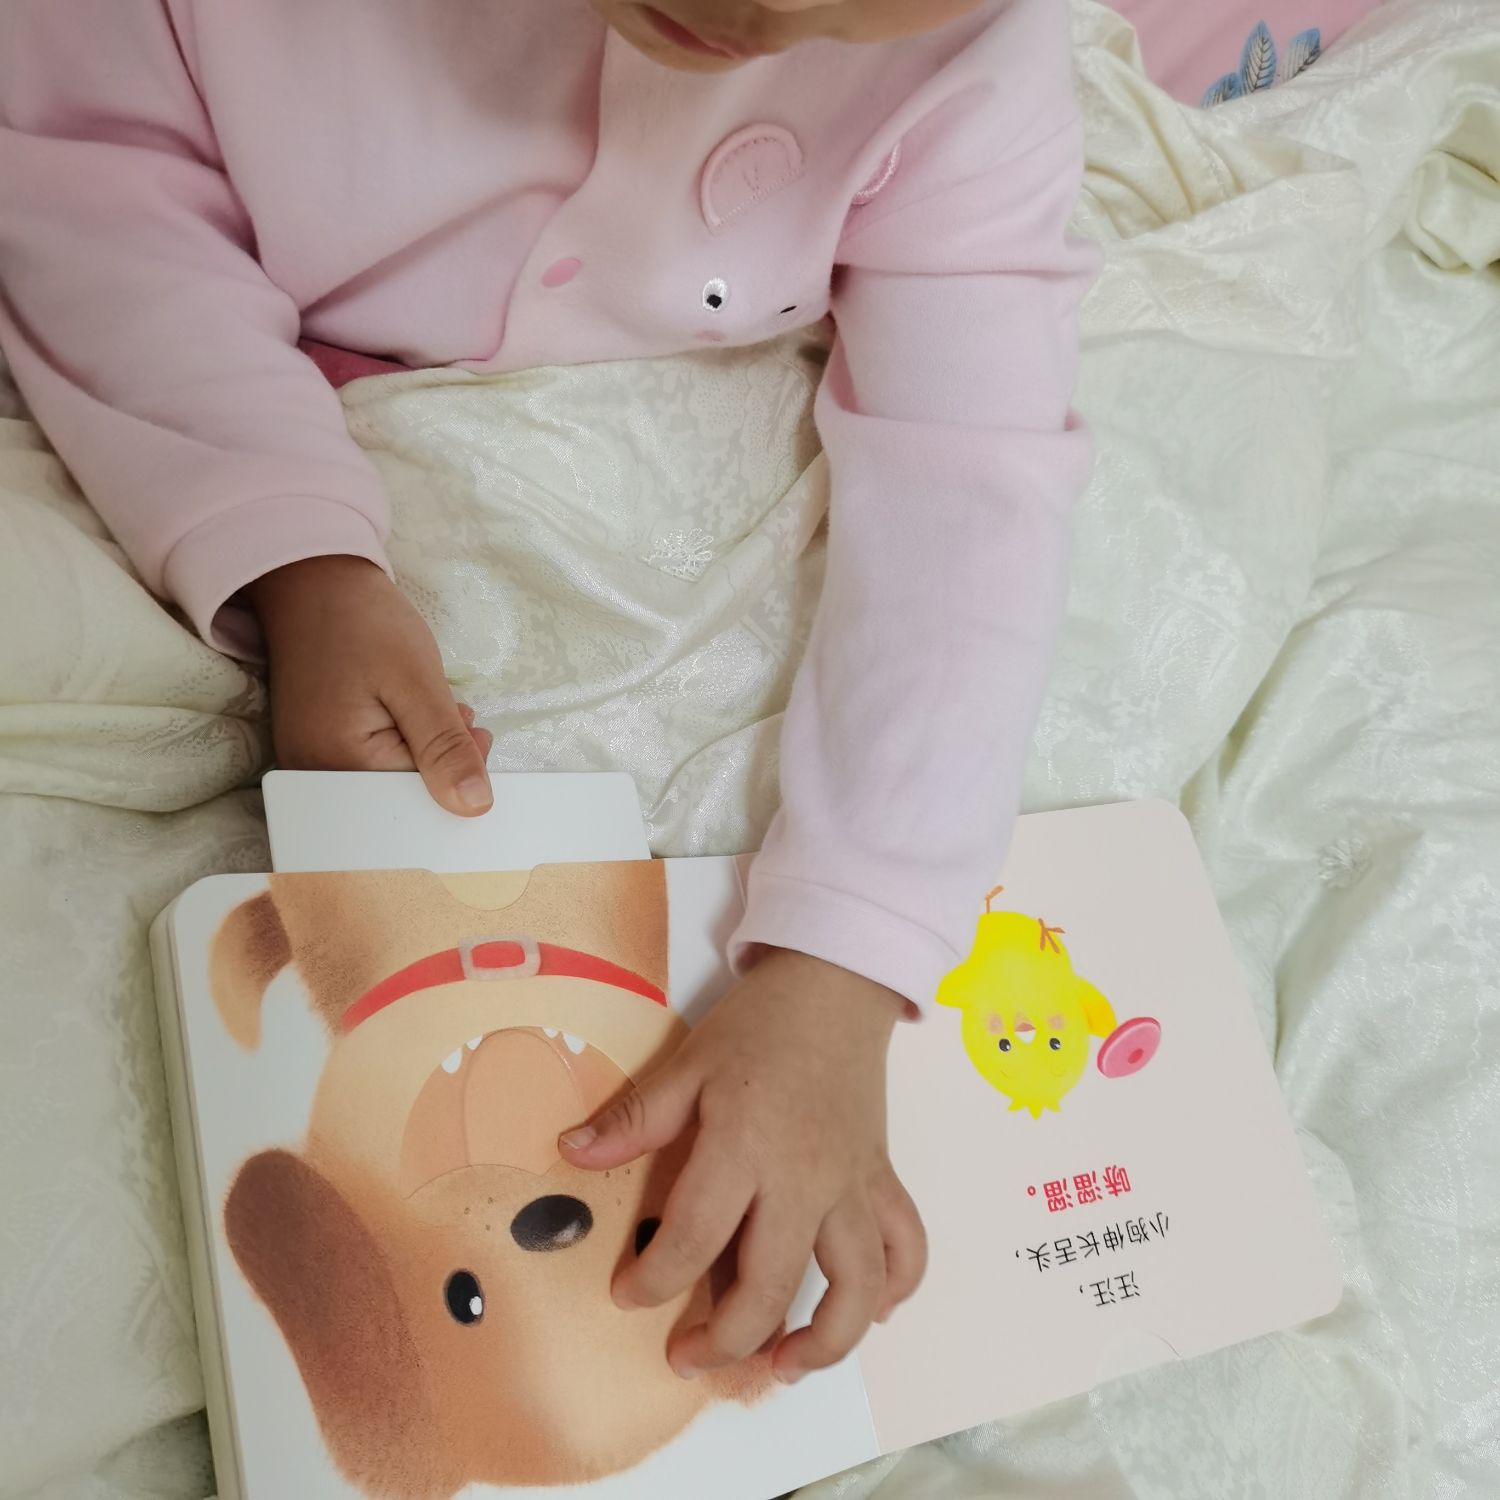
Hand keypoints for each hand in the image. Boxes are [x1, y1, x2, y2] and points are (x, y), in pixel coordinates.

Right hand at [247, 555, 492, 815]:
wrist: (315, 582)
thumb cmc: (363, 622)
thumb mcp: (417, 681)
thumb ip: (444, 747)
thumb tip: (474, 805)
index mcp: (336, 764)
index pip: (415, 801)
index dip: (456, 771)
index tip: (471, 731)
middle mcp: (315, 774)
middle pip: (399, 796)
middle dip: (438, 761)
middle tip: (452, 713)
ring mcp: (312, 762)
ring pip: (389, 779)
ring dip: (422, 749)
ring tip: (425, 705)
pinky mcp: (320, 748)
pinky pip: (372, 763)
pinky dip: (401, 742)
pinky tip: (406, 711)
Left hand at [560, 949, 926, 1383]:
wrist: (835, 985)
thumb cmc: (758, 1025)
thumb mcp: (688, 1062)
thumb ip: (634, 1117)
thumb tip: (570, 1151)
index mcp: (744, 1147)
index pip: (693, 1237)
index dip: (653, 1279)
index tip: (627, 1293)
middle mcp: (804, 1179)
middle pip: (770, 1284)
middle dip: (726, 1340)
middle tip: (688, 1357)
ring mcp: (851, 1185)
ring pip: (854, 1288)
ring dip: (822, 1342)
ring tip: (782, 1366)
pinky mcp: (883, 1180)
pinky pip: (905, 1248)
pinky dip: (895, 1289)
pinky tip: (866, 1312)